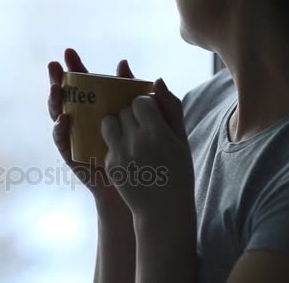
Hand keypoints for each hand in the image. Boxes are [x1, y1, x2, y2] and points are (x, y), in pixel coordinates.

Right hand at [48, 49, 134, 209]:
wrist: (138, 181)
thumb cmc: (138, 146)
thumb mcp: (138, 113)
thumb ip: (130, 88)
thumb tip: (123, 62)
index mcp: (96, 105)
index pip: (82, 83)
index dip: (74, 67)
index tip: (69, 52)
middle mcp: (81, 117)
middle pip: (65, 95)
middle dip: (57, 79)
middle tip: (54, 66)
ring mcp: (74, 134)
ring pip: (58, 114)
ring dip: (55, 101)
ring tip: (57, 89)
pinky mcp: (71, 153)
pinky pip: (61, 140)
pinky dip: (60, 129)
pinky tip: (63, 119)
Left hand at [100, 78, 194, 218]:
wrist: (163, 210)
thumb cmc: (178, 172)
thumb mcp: (181, 140)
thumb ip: (171, 108)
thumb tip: (157, 80)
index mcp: (157, 132)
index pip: (140, 102)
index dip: (144, 104)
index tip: (150, 113)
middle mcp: (136, 141)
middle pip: (122, 111)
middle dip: (129, 113)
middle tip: (140, 125)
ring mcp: (120, 153)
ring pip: (108, 122)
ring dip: (116, 123)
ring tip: (128, 134)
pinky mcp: (110, 164)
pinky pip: (107, 141)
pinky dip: (115, 142)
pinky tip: (128, 154)